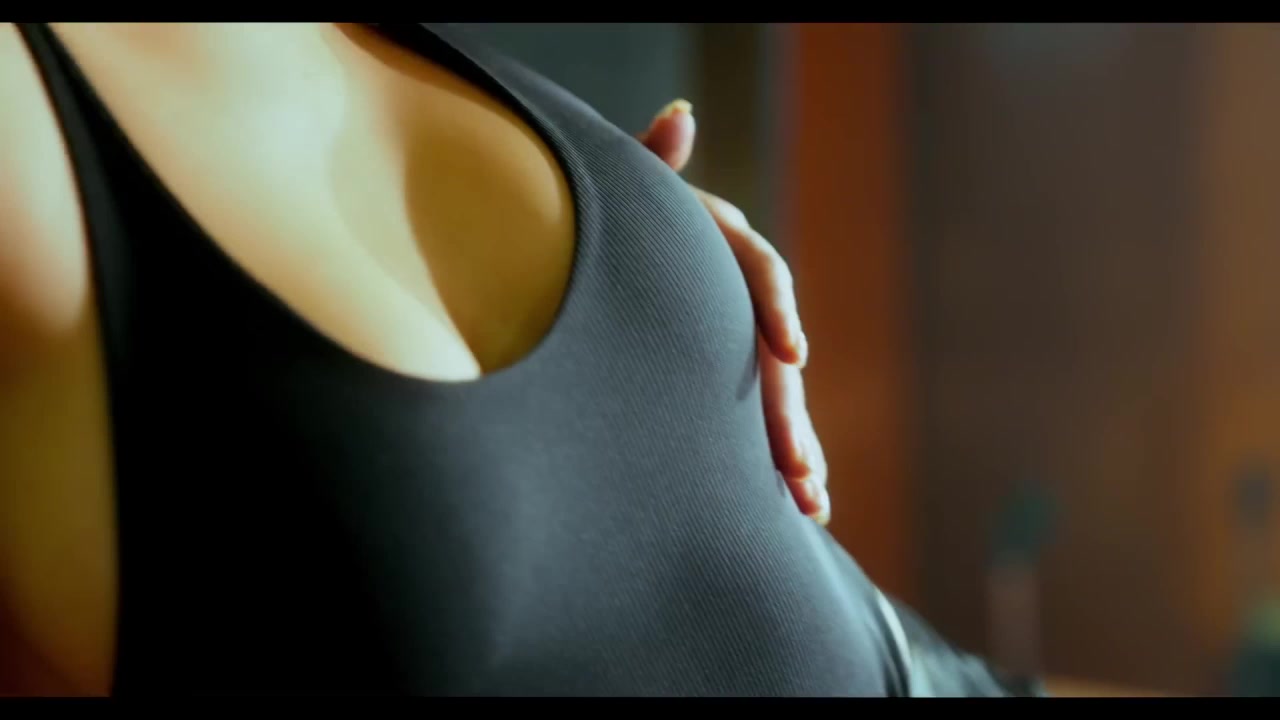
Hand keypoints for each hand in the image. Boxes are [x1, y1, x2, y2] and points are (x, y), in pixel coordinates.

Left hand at [637, 100, 829, 524]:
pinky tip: (797, 512)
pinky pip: (757, 429)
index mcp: (720, 248)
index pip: (761, 270)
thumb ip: (652, 162)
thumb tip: (680, 114)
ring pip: (776, 401)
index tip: (794, 351)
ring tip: (808, 502)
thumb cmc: (611, 221)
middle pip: (774, 358)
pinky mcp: (726, 388)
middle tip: (799, 468)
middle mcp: (738, 300)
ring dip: (794, 452)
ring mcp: (736, 347)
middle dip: (789, 414)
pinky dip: (774, 468)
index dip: (778, 308)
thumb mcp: (628, 190)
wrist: (601, 261)